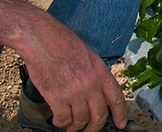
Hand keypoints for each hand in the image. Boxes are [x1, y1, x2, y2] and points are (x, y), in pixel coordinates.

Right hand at [17, 13, 126, 131]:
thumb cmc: (61, 42)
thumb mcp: (87, 55)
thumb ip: (94, 74)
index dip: (120, 114)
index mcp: (100, 72)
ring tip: (71, 126)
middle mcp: (91, 84)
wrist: (41, 38)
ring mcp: (75, 92)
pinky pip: (63, 119)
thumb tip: (95, 92)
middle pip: (99, 115)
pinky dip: (61, 123)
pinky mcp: (57, 97)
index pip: (116, 98)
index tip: (120, 124)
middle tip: (89, 130)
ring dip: (75, 126)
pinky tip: (58, 121)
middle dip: (95, 127)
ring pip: (81, 120)